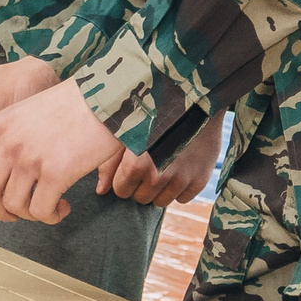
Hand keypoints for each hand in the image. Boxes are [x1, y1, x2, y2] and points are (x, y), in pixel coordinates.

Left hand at [0, 78, 121, 223]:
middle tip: (20, 213)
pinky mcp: (52, 173)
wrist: (107, 98)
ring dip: (32, 215)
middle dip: (2, 211)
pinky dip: (50, 216)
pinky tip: (63, 207)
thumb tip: (11, 173)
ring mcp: (28, 159)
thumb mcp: (32, 112)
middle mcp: (7, 143)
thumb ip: (12, 138)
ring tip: (51, 208)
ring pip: (14, 206)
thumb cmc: (75, 105)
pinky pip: (40, 211)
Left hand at [98, 117, 221, 206]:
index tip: (131, 164)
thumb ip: (110, 164)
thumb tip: (101, 191)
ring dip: (160, 188)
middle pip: (141, 198)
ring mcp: (181, 179)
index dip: (124, 178)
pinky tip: (180, 166)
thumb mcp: (126, 132)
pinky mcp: (200, 180)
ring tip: (163, 164)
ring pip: (161, 202)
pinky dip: (180, 187)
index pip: (122, 191)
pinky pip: (183, 198)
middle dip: (141, 184)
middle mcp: (159, 176)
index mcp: (136, 165)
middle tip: (149, 162)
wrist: (195, 98)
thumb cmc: (153, 112)